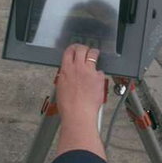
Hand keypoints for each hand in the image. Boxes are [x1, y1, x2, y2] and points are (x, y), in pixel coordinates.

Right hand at [55, 44, 106, 159]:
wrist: (78, 113)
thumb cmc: (68, 106)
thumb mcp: (61, 87)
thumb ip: (66, 76)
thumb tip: (68, 73)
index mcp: (66, 69)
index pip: (69, 51)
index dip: (73, 48)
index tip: (76, 49)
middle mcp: (77, 67)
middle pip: (82, 49)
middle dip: (85, 48)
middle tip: (87, 51)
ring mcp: (89, 71)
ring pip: (93, 54)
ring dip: (94, 54)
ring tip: (95, 56)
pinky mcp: (99, 77)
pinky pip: (100, 71)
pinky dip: (99, 74)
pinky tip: (97, 81)